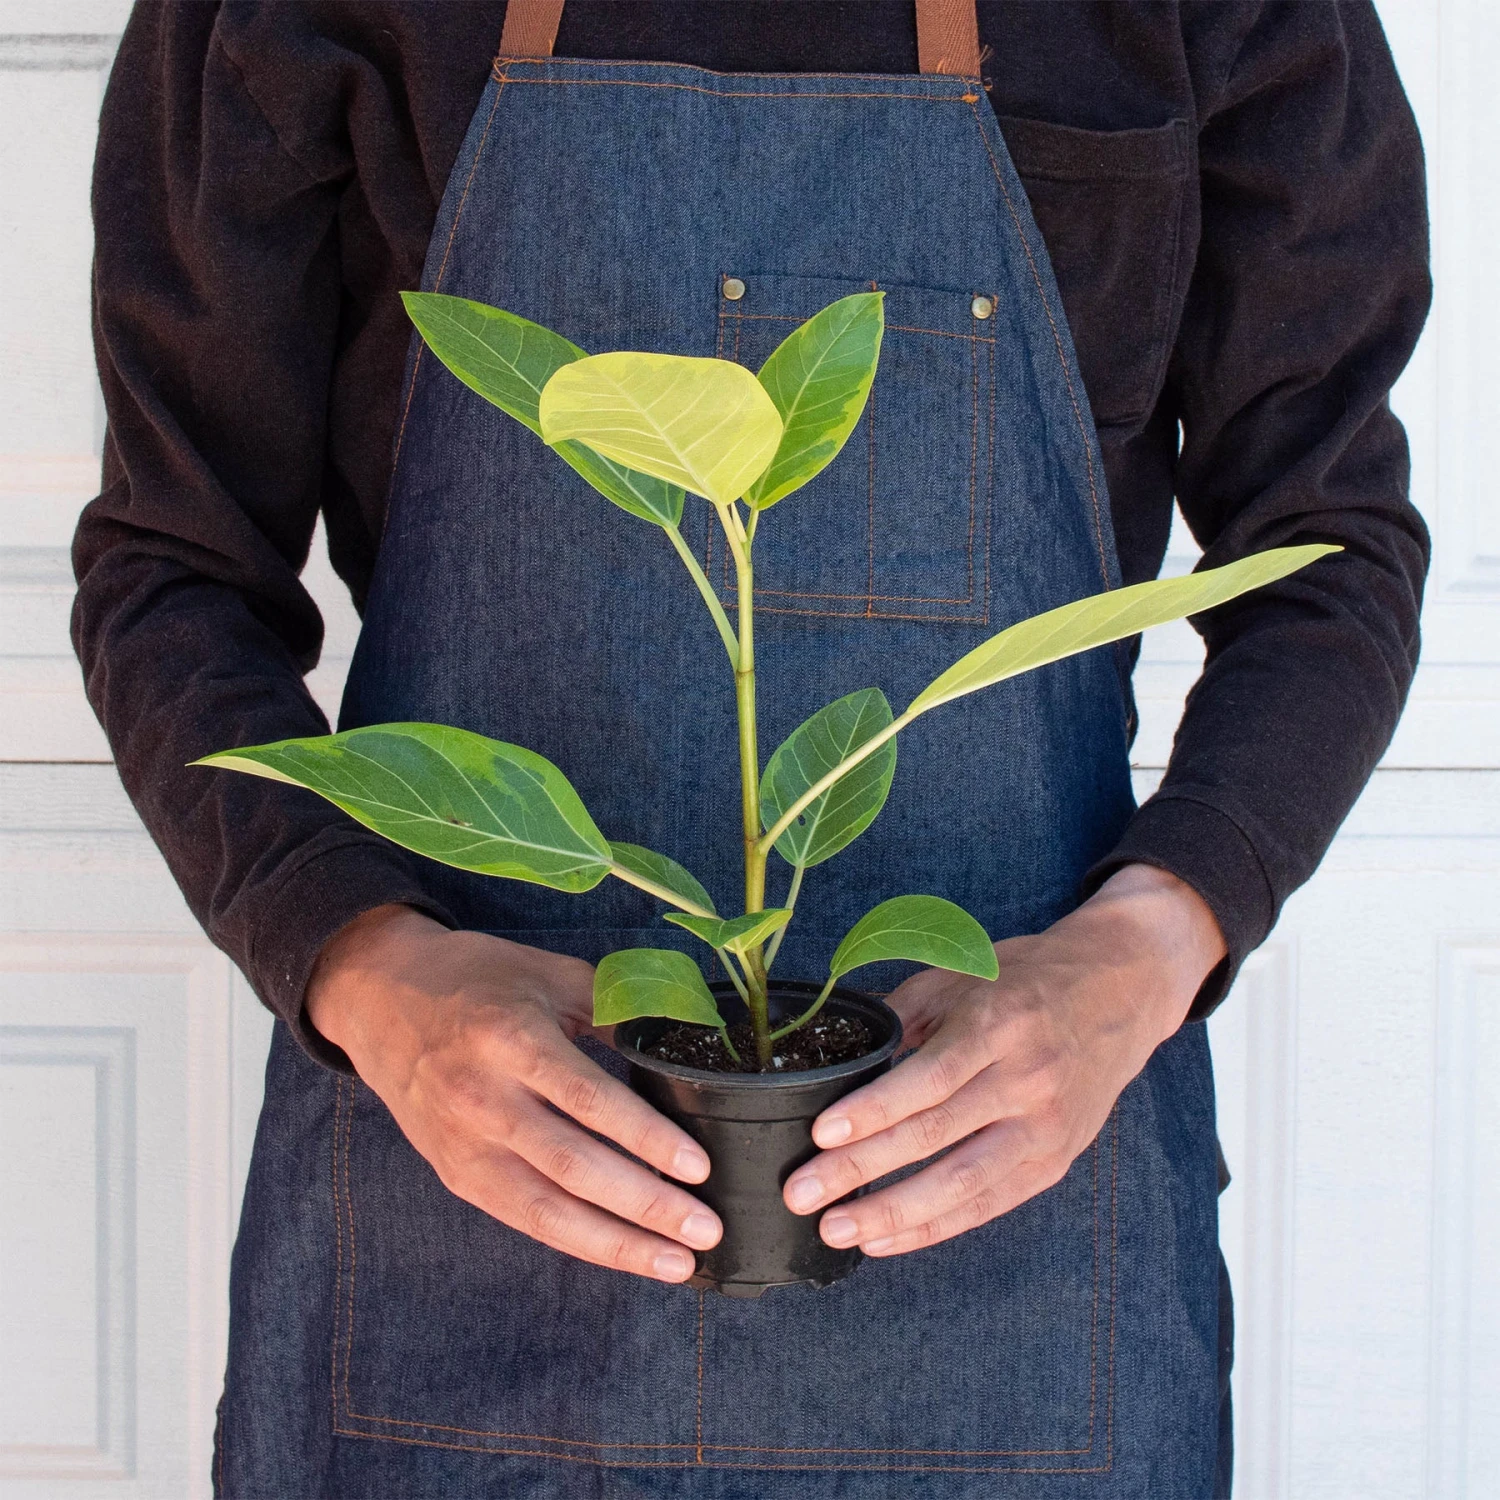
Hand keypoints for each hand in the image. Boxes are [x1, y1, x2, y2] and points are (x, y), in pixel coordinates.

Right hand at [305, 904, 721, 1281]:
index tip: (697, 1166)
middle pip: (573, 1167)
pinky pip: (523, 1219)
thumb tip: (681, 1044)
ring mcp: (465, 1144)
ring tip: (676, 1262)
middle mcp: (484, 1099)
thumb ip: (612, 1009)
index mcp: (512, 1039)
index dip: (645, 1139)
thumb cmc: (479, 979)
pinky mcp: (456, 1175)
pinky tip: (623, 1252)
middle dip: (645, 1205)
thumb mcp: (548, 975)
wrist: (381, 998)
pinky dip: (578, 1241)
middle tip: (706, 1227)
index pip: (588, 1101)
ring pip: (547, 1211)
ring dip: (617, 1244)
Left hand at [782, 865, 1225, 1255]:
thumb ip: (901, 1012)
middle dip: (862, 1169)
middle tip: (801, 1192)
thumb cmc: (1027, 978)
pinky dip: (934, 1227)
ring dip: (893, 1213)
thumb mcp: (963, 974)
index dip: (875, 1110)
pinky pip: (988, 1205)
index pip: (930, 1078)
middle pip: (937, 1135)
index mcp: (1000, 1024)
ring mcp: (1047, 1127)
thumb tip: (835, 1047)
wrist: (1121, 991)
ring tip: (835, 1228)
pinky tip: (885, 1238)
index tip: (821, 1134)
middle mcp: (1029, 1079)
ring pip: (963, 1184)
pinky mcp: (1055, 1161)